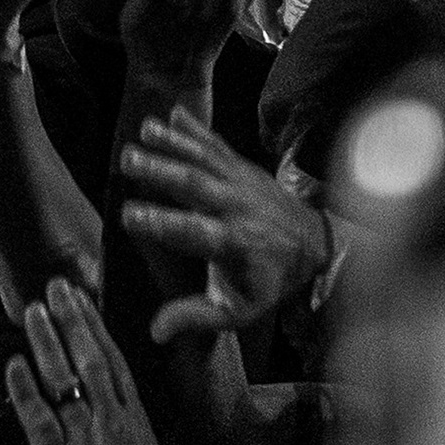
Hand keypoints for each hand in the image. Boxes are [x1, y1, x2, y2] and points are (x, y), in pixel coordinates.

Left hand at [4, 276, 171, 444]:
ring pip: (66, 380)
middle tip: (56, 286)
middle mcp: (110, 422)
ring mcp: (84, 441)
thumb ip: (124, 424)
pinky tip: (15, 364)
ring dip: (49, 342)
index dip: (95, 325)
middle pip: (90, 359)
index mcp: (131, 419)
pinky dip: (26, 390)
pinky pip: (39, 420)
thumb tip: (108, 398)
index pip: (112, 360)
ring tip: (34, 311)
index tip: (81, 297)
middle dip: (72, 319)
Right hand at [118, 109, 337, 342]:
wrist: (316, 245)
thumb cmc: (270, 280)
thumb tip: (155, 332)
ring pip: (205, 158)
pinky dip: (195, 128)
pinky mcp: (245, 166)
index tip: (129, 214)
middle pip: (196, 185)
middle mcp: (237, 207)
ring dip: (173, 142)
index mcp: (233, 243)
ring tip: (142, 130)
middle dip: (162, 170)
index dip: (161, 222)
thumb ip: (195, 317)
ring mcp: (242, 181)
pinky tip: (171, 112)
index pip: (193, 232)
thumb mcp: (238, 310)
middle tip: (128, 160)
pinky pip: (218, 144)